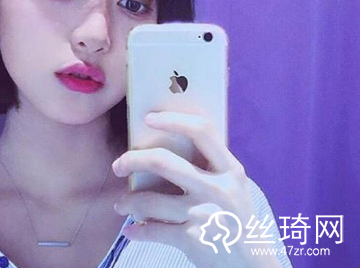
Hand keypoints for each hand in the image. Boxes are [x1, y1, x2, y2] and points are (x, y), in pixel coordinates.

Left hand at [112, 111, 282, 267]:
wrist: (253, 266)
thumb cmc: (237, 219)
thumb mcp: (234, 187)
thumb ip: (210, 166)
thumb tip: (165, 144)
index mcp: (230, 170)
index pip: (202, 131)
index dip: (173, 120)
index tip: (149, 118)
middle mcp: (217, 188)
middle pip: (163, 162)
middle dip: (132, 160)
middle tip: (118, 165)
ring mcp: (204, 214)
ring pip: (149, 200)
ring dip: (128, 202)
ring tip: (121, 205)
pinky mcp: (192, 239)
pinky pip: (152, 230)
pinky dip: (137, 231)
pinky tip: (131, 231)